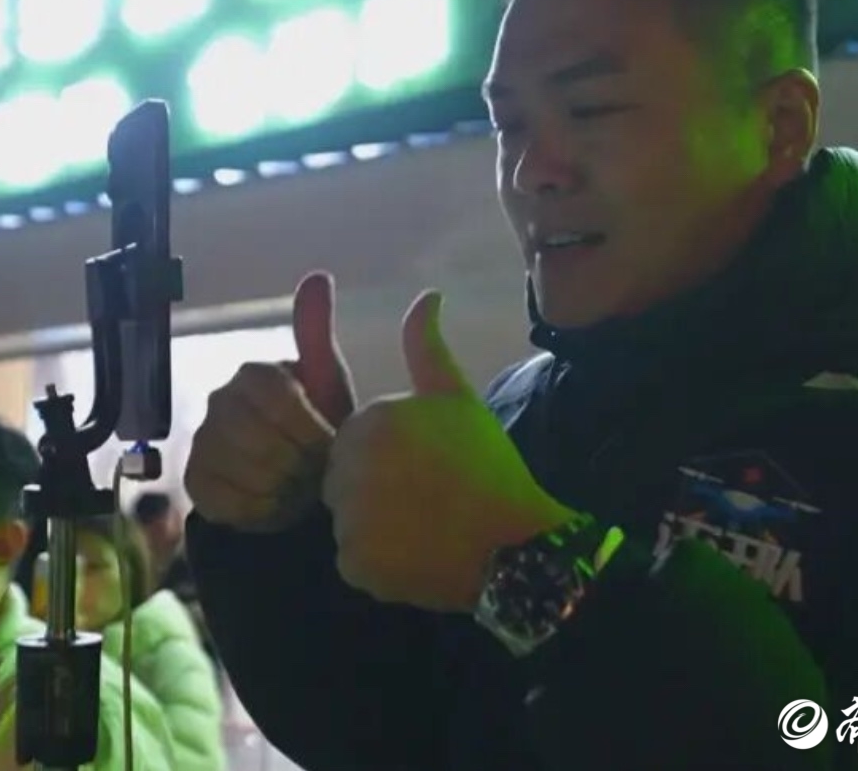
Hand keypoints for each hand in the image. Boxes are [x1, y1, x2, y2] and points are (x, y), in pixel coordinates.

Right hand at [185, 272, 355, 532]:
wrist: (294, 482)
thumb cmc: (316, 426)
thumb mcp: (326, 383)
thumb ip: (317, 335)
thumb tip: (317, 275)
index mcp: (256, 373)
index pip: (279, 397)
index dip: (309, 429)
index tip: (332, 450)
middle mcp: (220, 400)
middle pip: (262, 438)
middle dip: (299, 464)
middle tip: (320, 476)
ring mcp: (203, 440)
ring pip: (247, 472)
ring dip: (284, 488)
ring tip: (302, 489)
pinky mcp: (195, 480)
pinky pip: (230, 501)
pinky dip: (262, 510)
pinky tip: (277, 505)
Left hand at [324, 291, 574, 611]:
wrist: (516, 545)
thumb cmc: (488, 466)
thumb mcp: (457, 398)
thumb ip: (427, 346)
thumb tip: (426, 294)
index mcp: (370, 421)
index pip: (352, 441)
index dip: (388, 457)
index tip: (426, 469)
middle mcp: (350, 467)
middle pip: (341, 480)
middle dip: (374, 490)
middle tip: (425, 500)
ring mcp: (350, 519)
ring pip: (346, 520)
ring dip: (375, 527)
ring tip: (423, 527)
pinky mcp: (355, 563)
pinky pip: (353, 560)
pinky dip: (378, 563)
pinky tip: (416, 554)